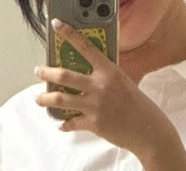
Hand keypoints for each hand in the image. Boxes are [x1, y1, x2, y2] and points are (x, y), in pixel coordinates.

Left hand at [33, 18, 175, 156]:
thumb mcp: (123, 82)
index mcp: (108, 71)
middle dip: (47, 72)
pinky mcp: (94, 123)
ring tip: (39, 99)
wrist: (146, 129)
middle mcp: (99, 86)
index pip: (85, 47)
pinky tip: (61, 124)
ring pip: (61, 99)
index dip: (69, 34)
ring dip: (45, 99)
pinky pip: (72, 123)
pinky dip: (65, 124)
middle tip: (38, 70)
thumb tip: (86, 77)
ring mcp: (95, 105)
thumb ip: (105, 77)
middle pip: (64, 75)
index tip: (56, 25)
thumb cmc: (136, 105)